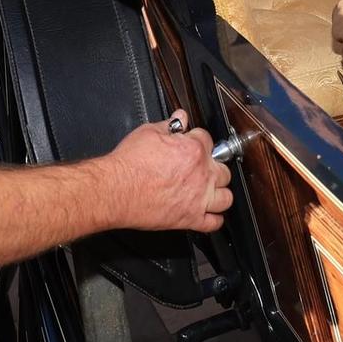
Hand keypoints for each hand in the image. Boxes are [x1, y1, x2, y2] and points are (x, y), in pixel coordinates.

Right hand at [99, 111, 233, 233]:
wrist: (116, 189)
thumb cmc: (129, 164)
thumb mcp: (148, 133)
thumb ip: (168, 125)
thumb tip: (179, 118)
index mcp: (193, 151)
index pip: (208, 140)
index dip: (198, 141)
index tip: (193, 145)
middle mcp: (201, 175)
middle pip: (224, 171)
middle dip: (215, 168)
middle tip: (202, 169)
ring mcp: (198, 199)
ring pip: (226, 198)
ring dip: (219, 194)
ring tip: (210, 191)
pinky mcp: (190, 219)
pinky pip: (214, 223)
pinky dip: (214, 220)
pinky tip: (208, 214)